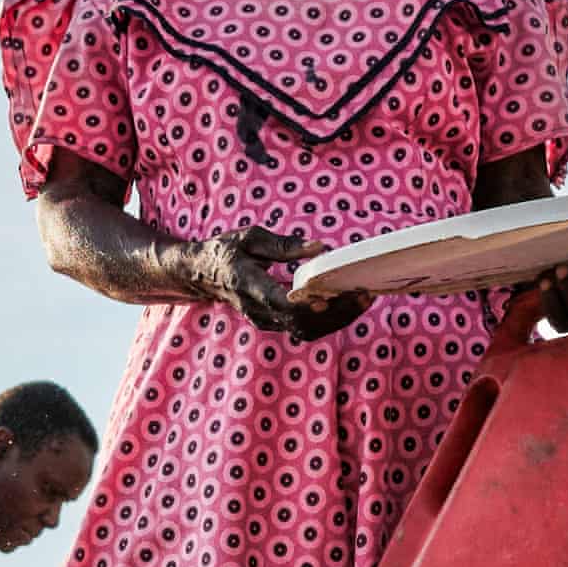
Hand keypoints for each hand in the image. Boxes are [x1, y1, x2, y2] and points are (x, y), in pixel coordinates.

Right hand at [205, 227, 369, 342]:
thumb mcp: (250, 237)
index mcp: (247, 283)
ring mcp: (264, 320)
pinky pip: (304, 329)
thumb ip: (284, 245)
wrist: (202, 275)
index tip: (334, 293)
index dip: (308, 302)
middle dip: (337, 312)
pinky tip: (346, 305)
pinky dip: (328, 320)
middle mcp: (256, 309)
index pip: (280, 301)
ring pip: (306, 330)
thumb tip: (320, 248)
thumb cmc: (226, 250)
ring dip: (337, 319)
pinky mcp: (273, 323)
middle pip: (301, 321)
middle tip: (365, 294)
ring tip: (363, 299)